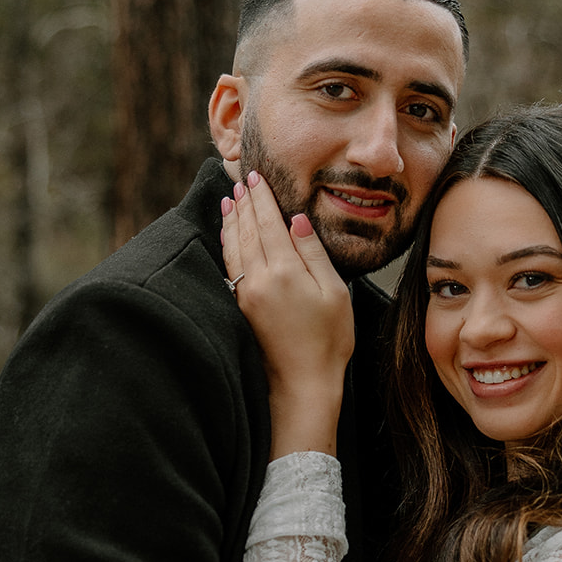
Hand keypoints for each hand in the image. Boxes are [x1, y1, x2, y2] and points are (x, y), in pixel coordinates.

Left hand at [222, 172, 354, 458]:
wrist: (302, 386)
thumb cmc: (328, 342)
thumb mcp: (334, 293)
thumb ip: (313, 253)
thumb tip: (296, 220)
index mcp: (284, 271)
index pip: (268, 222)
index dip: (262, 197)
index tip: (255, 176)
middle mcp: (258, 280)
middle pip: (246, 230)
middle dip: (244, 203)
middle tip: (240, 180)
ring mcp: (245, 295)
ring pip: (233, 248)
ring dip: (231, 222)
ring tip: (230, 202)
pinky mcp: (241, 309)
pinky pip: (230, 267)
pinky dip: (228, 246)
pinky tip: (229, 239)